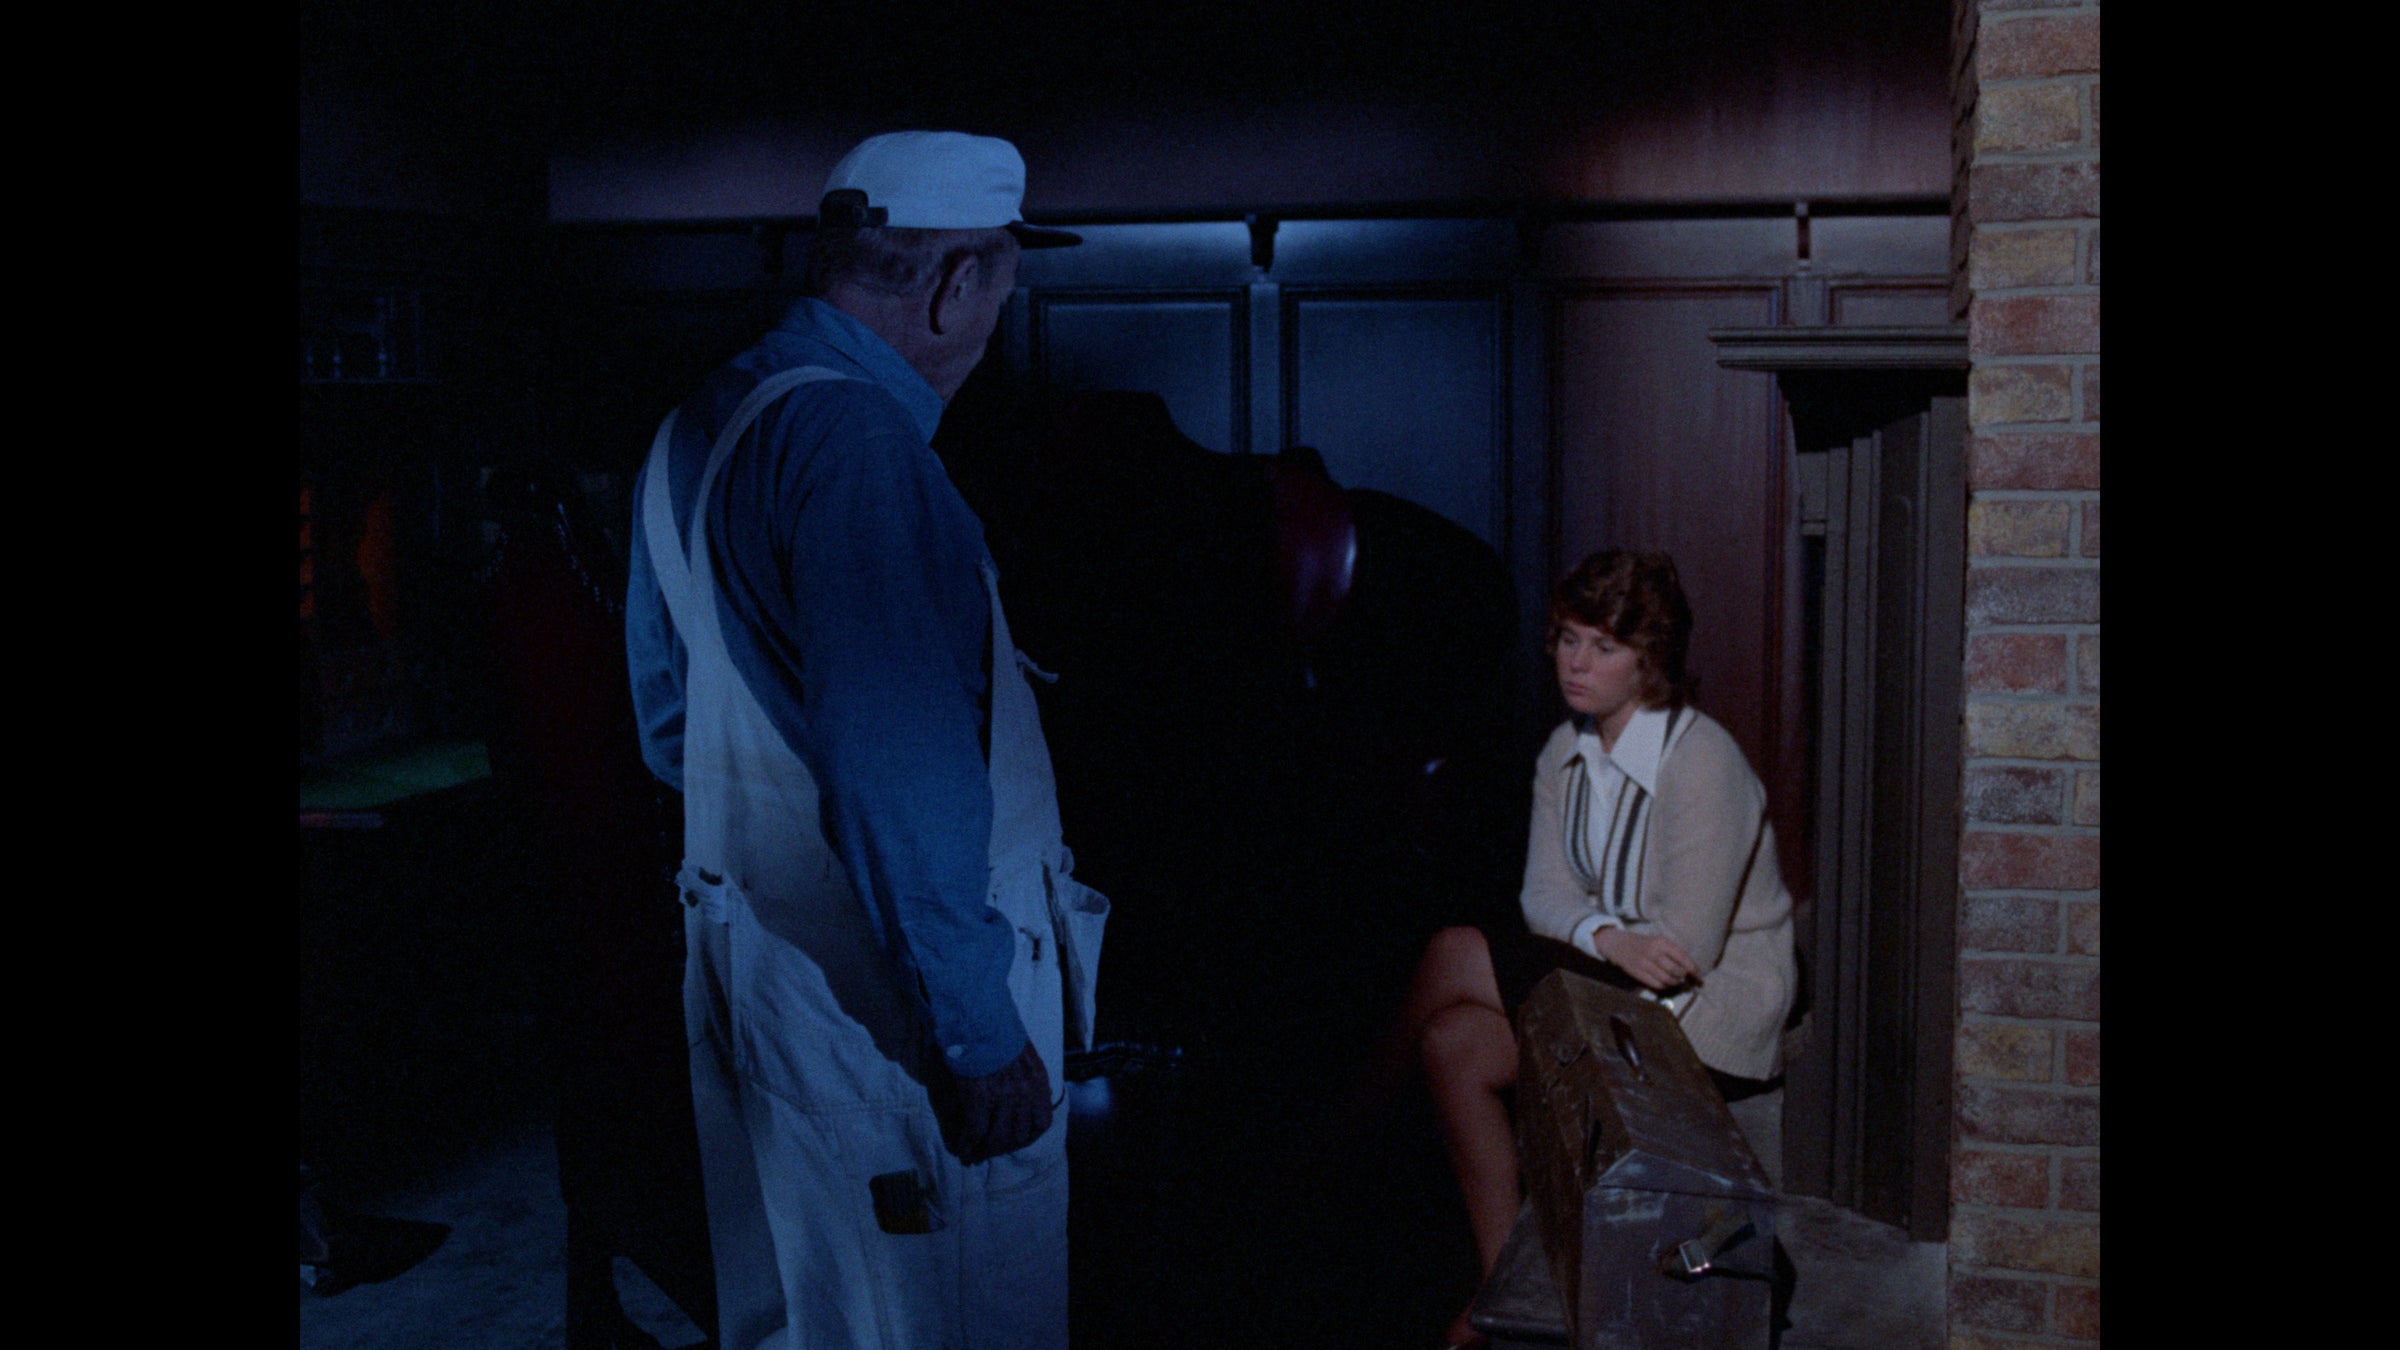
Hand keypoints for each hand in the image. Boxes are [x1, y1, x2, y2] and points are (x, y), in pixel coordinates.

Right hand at [942, 1037, 1052, 1164]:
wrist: (977, 1015)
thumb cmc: (997, 1030)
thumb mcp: (1024, 1054)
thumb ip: (1027, 1078)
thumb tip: (1027, 1097)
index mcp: (1038, 1081)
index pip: (1041, 1123)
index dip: (1027, 1137)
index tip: (1014, 1141)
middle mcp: (1024, 1093)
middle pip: (1018, 1135)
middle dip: (1002, 1148)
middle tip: (987, 1152)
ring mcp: (1002, 1097)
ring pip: (997, 1138)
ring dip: (983, 1150)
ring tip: (972, 1154)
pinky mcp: (979, 1098)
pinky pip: (975, 1131)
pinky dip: (968, 1143)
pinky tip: (962, 1146)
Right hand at [1592, 927, 1700, 992]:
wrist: (1618, 944)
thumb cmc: (1643, 943)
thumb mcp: (1658, 942)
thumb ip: (1673, 954)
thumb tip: (1690, 969)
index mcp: (1661, 942)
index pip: (1682, 957)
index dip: (1692, 968)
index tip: (1698, 975)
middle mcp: (1653, 952)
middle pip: (1676, 970)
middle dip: (1684, 977)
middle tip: (1686, 979)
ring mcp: (1644, 963)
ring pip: (1667, 979)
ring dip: (1675, 983)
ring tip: (1676, 981)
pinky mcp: (1638, 973)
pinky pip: (1657, 984)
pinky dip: (1664, 986)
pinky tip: (1665, 983)